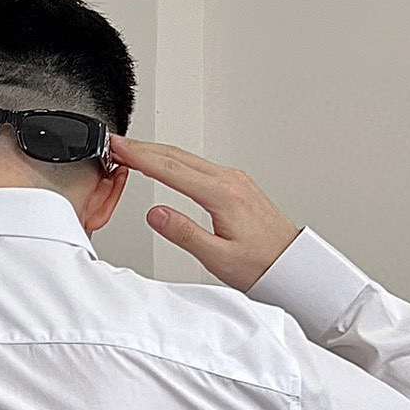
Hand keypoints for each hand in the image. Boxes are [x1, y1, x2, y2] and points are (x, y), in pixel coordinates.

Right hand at [108, 135, 301, 290]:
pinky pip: (198, 165)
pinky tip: (165, 164)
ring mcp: (234, 180)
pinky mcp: (236, 185)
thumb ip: (184, 233)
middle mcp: (230, 181)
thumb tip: (156, 213)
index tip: (118, 148)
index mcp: (223, 195)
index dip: (140, 157)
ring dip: (157, 152)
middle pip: (177, 156)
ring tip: (132, 152)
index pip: (171, 169)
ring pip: (187, 157)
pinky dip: (174, 161)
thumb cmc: (261, 264)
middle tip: (116, 144)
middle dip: (143, 148)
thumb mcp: (217, 257)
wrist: (292, 266)